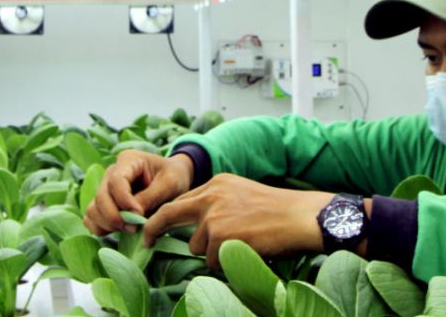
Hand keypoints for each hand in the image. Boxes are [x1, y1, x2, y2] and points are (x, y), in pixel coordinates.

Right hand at [84, 150, 193, 234]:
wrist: (174, 178)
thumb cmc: (174, 176)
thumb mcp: (170, 183)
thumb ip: (151, 197)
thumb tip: (133, 215)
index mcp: (128, 160)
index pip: (116, 181)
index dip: (124, 201)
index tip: (139, 214)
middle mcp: (112, 172)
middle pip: (101, 196)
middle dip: (115, 216)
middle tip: (134, 228)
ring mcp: (105, 187)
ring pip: (93, 208)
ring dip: (107, 224)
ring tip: (129, 229)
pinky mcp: (104, 203)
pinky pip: (91, 217)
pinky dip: (100, 227)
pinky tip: (118, 230)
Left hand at [142, 173, 333, 268]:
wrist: (298, 217)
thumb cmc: (278, 210)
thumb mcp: (243, 194)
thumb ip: (218, 204)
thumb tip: (198, 227)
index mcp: (217, 183)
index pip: (182, 199)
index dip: (167, 215)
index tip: (154, 226)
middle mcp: (210, 196)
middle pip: (170, 214)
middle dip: (154, 228)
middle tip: (147, 241)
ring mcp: (213, 216)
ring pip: (196, 246)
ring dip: (211, 252)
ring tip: (240, 244)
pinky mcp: (219, 236)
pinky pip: (211, 260)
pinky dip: (224, 261)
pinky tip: (243, 251)